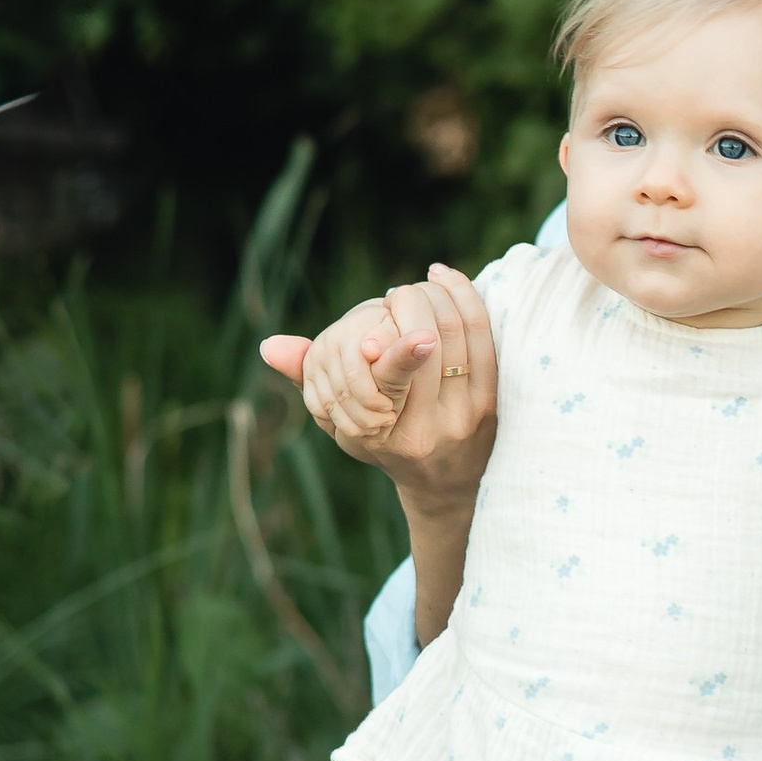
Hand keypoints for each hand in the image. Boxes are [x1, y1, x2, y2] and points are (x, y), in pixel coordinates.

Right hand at [258, 262, 499, 512]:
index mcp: (386, 431)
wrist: (444, 480)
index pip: (393, 377)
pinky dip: (466, 299)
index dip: (397, 339)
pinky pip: (484, 337)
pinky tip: (446, 280)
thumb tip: (269, 346)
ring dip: (439, 297)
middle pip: (432, 341)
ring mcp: (467, 412)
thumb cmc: (383, 441)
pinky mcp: (492, 397)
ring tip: (423, 285)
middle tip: (399, 293)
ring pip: (458, 334)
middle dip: (414, 303)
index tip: (391, 304)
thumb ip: (307, 380)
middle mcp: (431, 426)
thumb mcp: (340, 420)